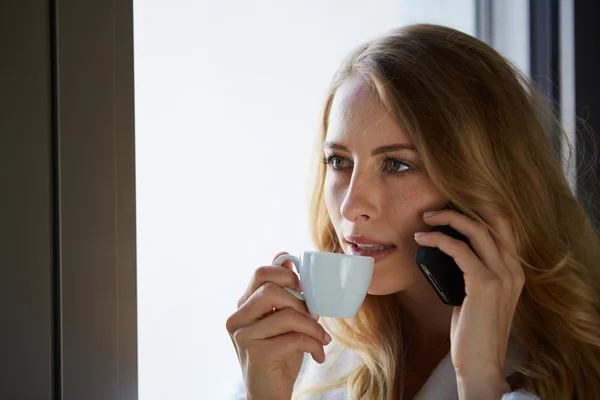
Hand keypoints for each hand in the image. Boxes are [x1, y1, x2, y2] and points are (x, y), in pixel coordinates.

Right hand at [226, 252, 330, 399]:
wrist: (269, 394)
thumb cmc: (279, 355)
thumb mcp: (283, 320)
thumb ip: (284, 293)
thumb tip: (287, 259)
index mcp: (244, 305)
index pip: (261, 273)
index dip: (286, 274)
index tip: (303, 289)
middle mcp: (238, 317)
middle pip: (270, 289)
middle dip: (300, 300)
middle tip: (313, 314)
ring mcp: (244, 335)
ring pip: (285, 314)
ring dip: (312, 326)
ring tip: (321, 337)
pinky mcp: (256, 353)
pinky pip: (293, 338)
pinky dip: (313, 344)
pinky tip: (318, 353)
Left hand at [414, 209, 524, 398]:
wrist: (481, 364)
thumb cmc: (474, 333)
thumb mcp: (479, 297)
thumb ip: (475, 275)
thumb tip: (452, 254)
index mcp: (514, 271)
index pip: (502, 227)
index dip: (478, 212)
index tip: (450, 209)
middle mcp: (513, 269)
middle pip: (491, 222)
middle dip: (460, 210)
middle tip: (433, 211)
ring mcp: (502, 276)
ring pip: (476, 230)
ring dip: (447, 219)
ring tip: (425, 219)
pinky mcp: (485, 284)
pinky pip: (459, 250)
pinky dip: (439, 240)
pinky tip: (423, 240)